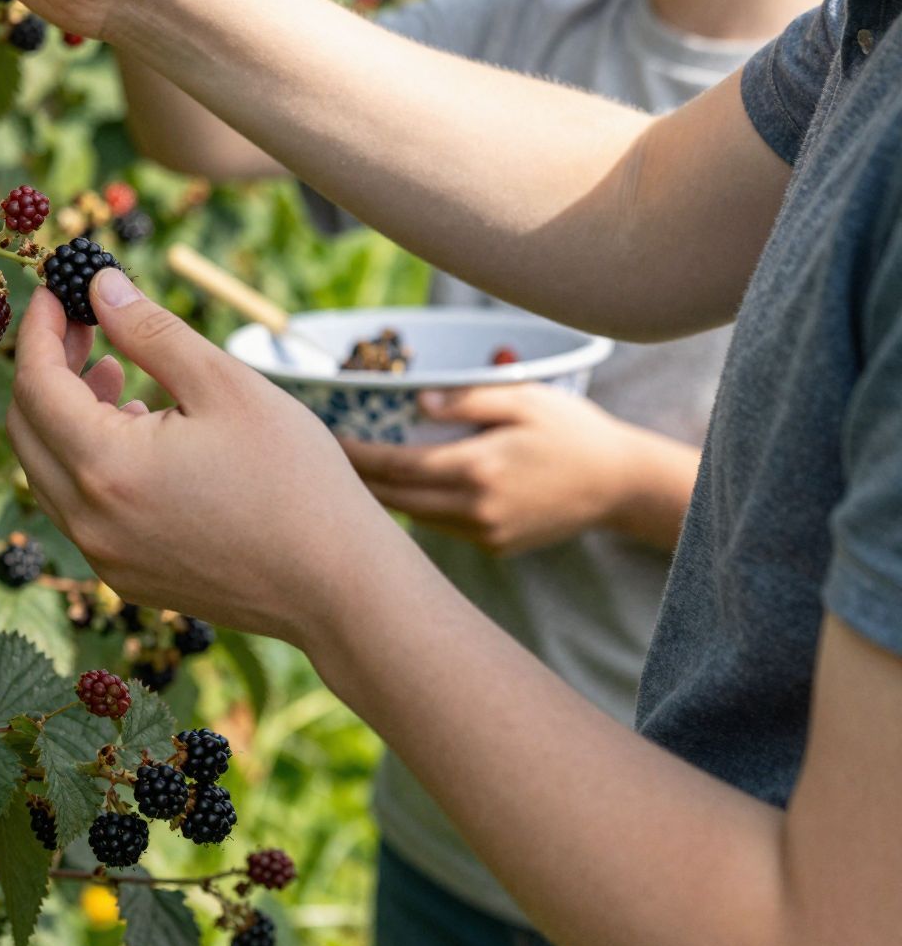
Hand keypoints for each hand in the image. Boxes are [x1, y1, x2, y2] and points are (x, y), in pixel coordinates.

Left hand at [6, 273, 394, 646]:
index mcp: (104, 468)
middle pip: (26, 430)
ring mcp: (105, 558)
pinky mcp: (128, 578)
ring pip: (49, 472)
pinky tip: (141, 432)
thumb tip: (97, 285)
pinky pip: (81, 508)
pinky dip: (88, 460)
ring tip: (117, 373)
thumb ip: (149, 330)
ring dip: (66, 415)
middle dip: (45, 369)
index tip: (59, 290)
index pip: (35, 384)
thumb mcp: (223, 383)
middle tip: (85, 325)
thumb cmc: (293, 478)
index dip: (40, 328)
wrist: (339, 586)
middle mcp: (89, 522)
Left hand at [338, 384, 649, 556]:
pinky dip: (417, 509)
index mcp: (477, 470)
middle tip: (325, 458)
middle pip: (395, 499)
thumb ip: (467, 398)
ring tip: (353, 473)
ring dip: (383, 498)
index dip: (356, 455)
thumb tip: (416, 401)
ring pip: (415, 518)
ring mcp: (485, 534)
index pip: (396, 466)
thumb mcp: (524, 398)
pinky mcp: (495, 547)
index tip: (327, 439)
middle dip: (357, 480)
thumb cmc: (571, 429)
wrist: (619, 483)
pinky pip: (441, 528)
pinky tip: (401, 490)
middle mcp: (476, 510)